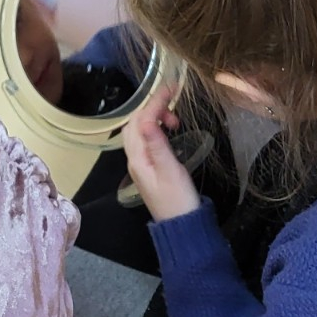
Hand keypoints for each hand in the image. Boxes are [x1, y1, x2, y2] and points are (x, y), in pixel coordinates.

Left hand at [121, 85, 200, 223]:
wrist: (182, 227)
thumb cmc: (178, 200)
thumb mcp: (171, 171)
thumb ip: (158, 144)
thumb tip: (149, 118)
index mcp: (137, 158)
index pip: (141, 120)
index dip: (155, 101)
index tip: (172, 88)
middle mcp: (134, 158)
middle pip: (135, 122)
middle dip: (152, 107)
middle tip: (174, 106)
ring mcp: (141, 163)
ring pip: (139, 130)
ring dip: (153, 117)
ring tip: (174, 120)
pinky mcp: (149, 167)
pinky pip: (146, 139)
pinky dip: (155, 128)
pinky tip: (168, 131)